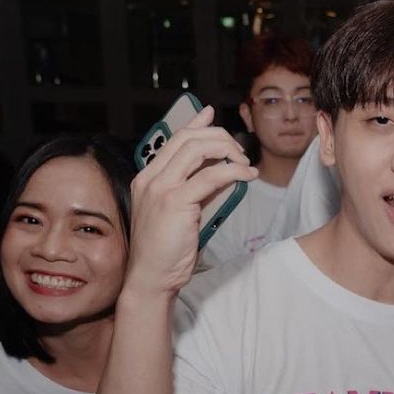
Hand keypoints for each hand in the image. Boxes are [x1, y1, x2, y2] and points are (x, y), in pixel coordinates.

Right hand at [125, 106, 257, 298]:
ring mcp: (160, 188)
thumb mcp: (180, 213)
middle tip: (239, 152)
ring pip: (197, 150)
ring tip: (244, 164)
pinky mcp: (175, 202)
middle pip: (187, 139)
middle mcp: (150, 178)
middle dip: (219, 137)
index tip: (210, 115)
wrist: (151, 277)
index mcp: (147, 178)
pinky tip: (246, 177)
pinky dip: (233, 172)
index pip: (173, 140)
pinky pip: (210, 177)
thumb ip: (196, 190)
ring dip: (227, 151)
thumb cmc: (166, 251)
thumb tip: (222, 173)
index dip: (194, 125)